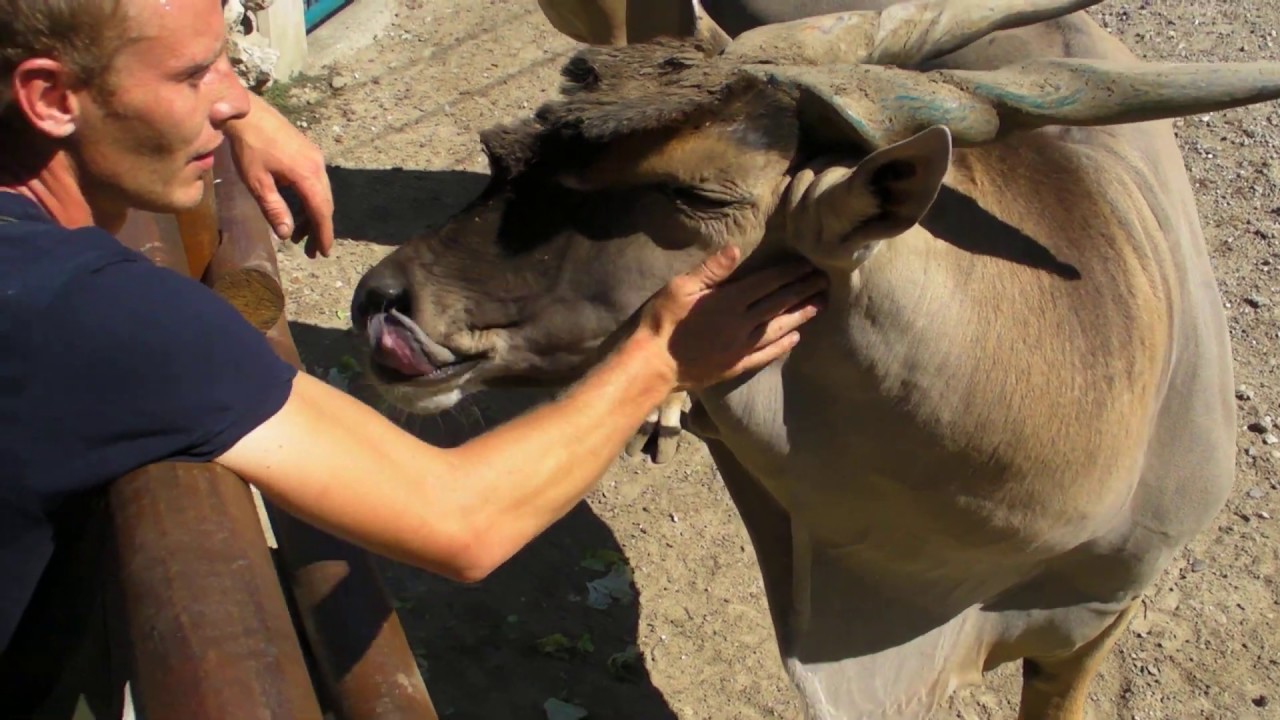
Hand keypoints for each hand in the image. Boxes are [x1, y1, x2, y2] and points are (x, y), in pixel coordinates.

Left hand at [225, 94, 335, 257]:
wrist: (246, 112)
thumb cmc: (249, 147)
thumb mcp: (258, 182)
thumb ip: (274, 209)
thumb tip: (286, 234)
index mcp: (307, 175)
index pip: (321, 211)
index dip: (324, 233)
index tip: (325, 253)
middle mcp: (318, 166)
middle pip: (325, 204)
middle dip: (320, 228)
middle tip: (313, 252)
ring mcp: (315, 157)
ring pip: (322, 193)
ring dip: (315, 215)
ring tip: (302, 236)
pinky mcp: (309, 152)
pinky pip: (317, 182)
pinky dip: (311, 200)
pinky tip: (300, 209)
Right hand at [637, 245, 827, 390]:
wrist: (651, 365)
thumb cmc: (661, 322)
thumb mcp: (679, 287)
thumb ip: (710, 270)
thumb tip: (736, 249)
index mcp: (729, 301)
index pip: (767, 283)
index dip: (789, 273)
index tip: (809, 265)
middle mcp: (742, 324)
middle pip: (779, 304)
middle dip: (803, 291)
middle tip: (824, 282)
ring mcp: (741, 347)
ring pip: (778, 328)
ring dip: (800, 316)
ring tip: (819, 305)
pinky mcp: (735, 366)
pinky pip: (766, 355)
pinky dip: (783, 346)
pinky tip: (796, 339)